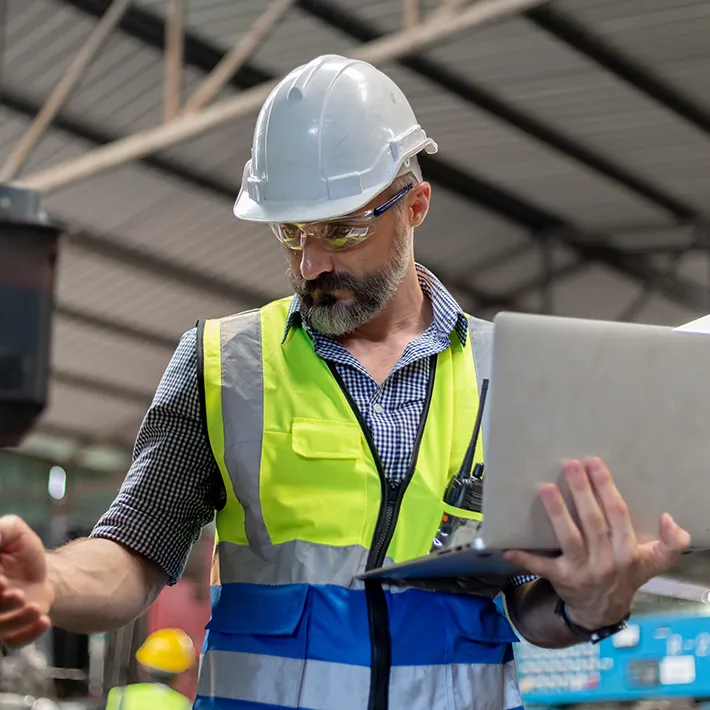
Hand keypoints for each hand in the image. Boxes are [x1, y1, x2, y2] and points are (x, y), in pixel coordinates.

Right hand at [0, 515, 53, 646]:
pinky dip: (27, 634)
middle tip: (17, 594)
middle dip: (0, 604)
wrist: (40, 571)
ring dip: (15, 620)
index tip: (2, 581)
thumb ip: (2, 531)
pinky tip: (44, 620)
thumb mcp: (12, 532)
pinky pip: (13, 642)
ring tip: (34, 607)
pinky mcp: (11, 632)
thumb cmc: (21, 550)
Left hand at [504, 458, 690, 630]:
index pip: (618, 514)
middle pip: (593, 521)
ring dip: (557, 513)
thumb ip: (671, 544)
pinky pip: (541, 568)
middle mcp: (606, 560)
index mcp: (628, 551)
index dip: (606, 487)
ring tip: (545, 488)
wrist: (603, 610)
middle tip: (569, 465)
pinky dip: (525, 559)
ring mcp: (582, 571)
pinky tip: (509, 547)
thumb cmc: (626, 574)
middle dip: (581, 491)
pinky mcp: (561, 579)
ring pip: (569, 538)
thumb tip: (670, 519)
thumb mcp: (654, 562)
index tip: (594, 463)